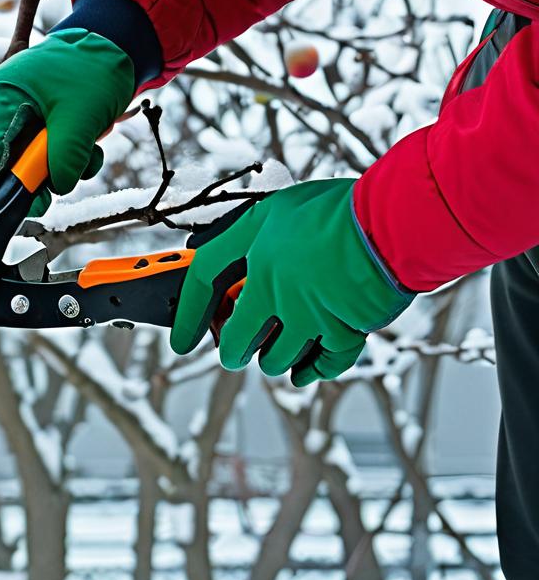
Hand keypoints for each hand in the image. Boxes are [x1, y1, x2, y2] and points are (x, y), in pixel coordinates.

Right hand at [0, 28, 134, 215]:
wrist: (118, 47)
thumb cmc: (93, 68)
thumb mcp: (81, 116)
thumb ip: (65, 157)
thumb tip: (58, 186)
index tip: (6, 213)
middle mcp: (3, 111)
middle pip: (4, 167)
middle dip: (35, 181)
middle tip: (58, 186)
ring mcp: (24, 122)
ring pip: (30, 168)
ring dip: (61, 171)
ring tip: (86, 154)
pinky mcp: (43, 129)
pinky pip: (49, 161)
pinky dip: (71, 163)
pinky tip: (90, 148)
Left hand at [170, 179, 414, 385]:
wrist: (398, 221)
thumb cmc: (343, 209)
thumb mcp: (283, 206)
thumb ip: (248, 232)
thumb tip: (206, 249)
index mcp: (257, 246)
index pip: (203, 277)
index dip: (188, 310)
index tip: (181, 338)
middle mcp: (274, 285)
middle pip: (235, 339)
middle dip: (231, 350)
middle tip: (236, 351)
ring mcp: (308, 313)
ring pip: (274, 358)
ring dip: (271, 358)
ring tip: (279, 347)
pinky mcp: (342, 331)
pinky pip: (318, 366)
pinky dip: (307, 372)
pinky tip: (301, 372)